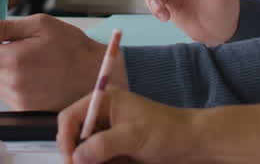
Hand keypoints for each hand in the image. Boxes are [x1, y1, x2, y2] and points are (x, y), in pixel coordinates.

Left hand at [0, 14, 113, 110]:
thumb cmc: (72, 49)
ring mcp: (18, 98)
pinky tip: (10, 67)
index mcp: (15, 59)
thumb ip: (7, 27)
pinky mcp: (24, 108)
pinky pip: (2, 91)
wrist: (94, 75)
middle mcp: (13, 83)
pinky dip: (0, 78)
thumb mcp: (41, 26)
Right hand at [58, 86, 201, 163]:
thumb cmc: (167, 132)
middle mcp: (102, 117)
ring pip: (85, 155)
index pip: (69, 118)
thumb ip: (103, 145)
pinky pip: (98, 162)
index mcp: (103, 102)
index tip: (72, 161)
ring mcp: (108, 136)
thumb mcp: (133, 136)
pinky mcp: (116, 151)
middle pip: (74, 139)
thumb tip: (77, 157)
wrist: (193, 144)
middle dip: (77, 157)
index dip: (65, 140)